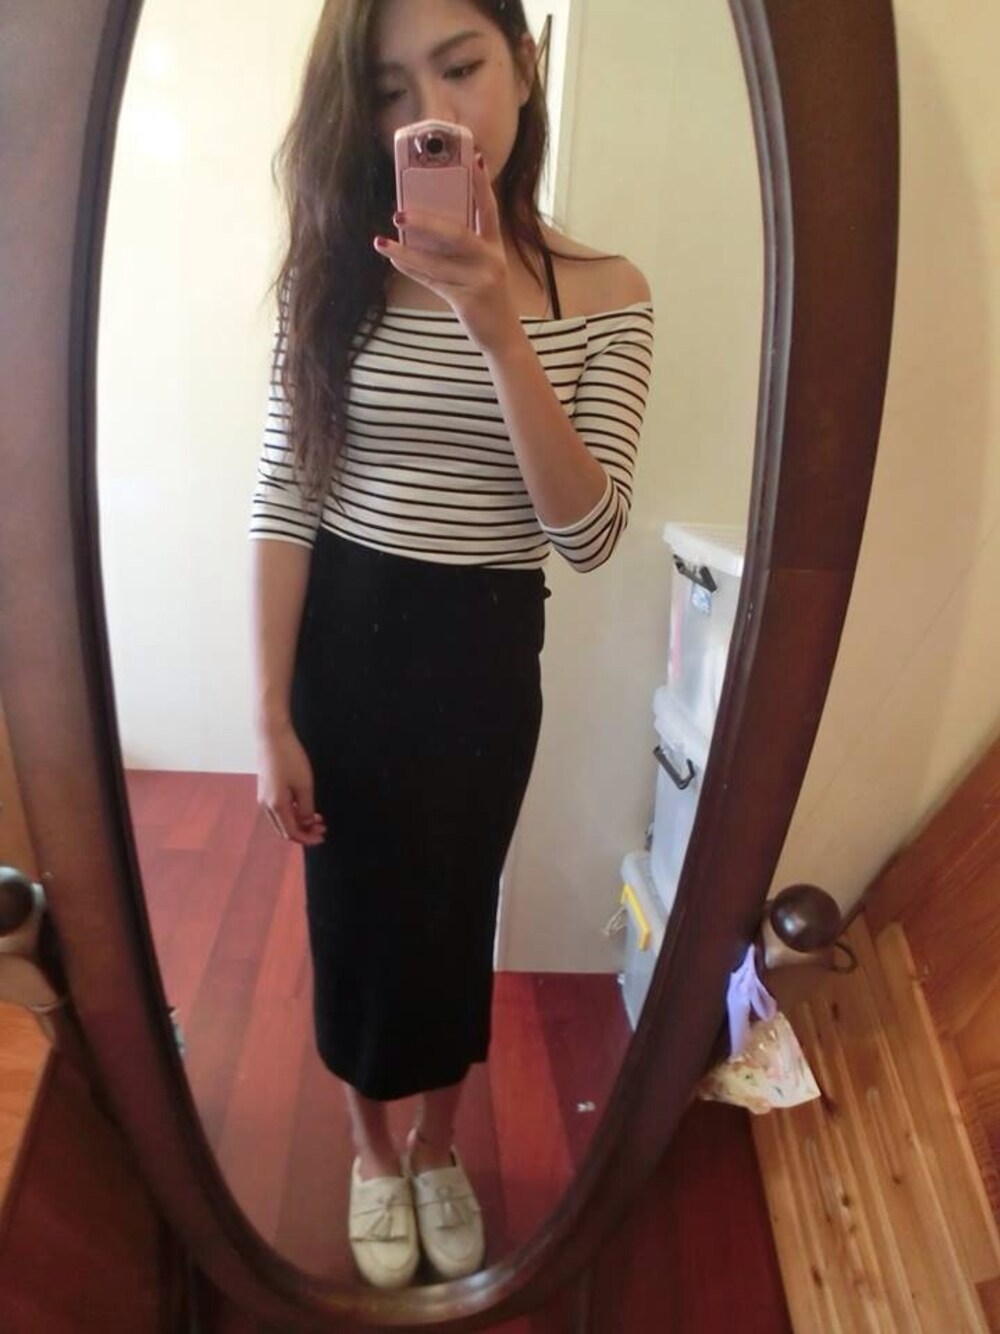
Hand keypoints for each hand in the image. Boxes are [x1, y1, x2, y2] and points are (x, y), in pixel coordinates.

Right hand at [256, 721, 325, 846]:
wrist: (272, 736)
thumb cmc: (289, 757)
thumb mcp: (304, 785)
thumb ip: (306, 808)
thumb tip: (307, 823)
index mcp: (276, 806)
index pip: (292, 832)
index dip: (308, 838)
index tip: (322, 836)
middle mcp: (266, 805)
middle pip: (285, 829)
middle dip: (304, 832)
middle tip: (322, 828)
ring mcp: (263, 797)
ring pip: (281, 820)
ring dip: (298, 822)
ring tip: (316, 818)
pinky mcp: (265, 789)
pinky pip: (278, 809)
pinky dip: (292, 813)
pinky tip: (304, 807)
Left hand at [374, 154, 522, 354]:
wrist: (502, 336)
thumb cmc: (487, 296)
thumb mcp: (484, 267)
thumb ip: (464, 246)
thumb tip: (426, 225)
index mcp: (495, 246)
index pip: (489, 208)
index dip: (482, 184)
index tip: (475, 158)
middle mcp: (491, 260)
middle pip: (456, 233)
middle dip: (426, 222)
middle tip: (398, 213)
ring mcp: (480, 281)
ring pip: (436, 261)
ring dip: (405, 251)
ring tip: (381, 242)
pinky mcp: (467, 300)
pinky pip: (432, 281)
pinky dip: (412, 270)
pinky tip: (394, 261)